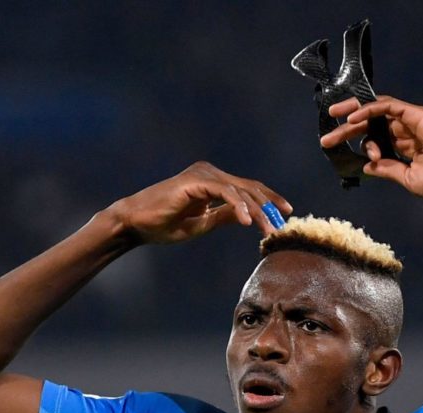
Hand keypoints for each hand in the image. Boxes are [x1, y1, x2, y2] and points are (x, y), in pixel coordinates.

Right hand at [110, 161, 291, 244]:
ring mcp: (203, 174)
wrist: (136, 224)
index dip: (269, 200)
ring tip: (267, 229)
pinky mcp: (195, 181)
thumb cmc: (164, 225)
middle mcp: (209, 173)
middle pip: (249, 188)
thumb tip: (248, 215)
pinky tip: (247, 222)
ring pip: (240, 191)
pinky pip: (224, 192)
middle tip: (282, 225)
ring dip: (257, 211)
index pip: (248, 188)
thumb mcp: (202, 223)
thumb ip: (224, 216)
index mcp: (212, 182)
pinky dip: (238, 206)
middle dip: (269, 207)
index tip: (286, 214)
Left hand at [319, 96, 422, 199]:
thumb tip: (367, 166)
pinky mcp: (416, 114)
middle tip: (326, 138)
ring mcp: (411, 121)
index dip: (361, 148)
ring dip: (353, 114)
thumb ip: (388, 169)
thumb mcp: (408, 179)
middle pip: (371, 124)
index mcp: (406, 147)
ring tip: (333, 118)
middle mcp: (407, 131)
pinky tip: (353, 118)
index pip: (376, 139)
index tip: (346, 159)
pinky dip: (369, 109)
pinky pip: (387, 106)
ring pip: (376, 111)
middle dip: (347, 130)